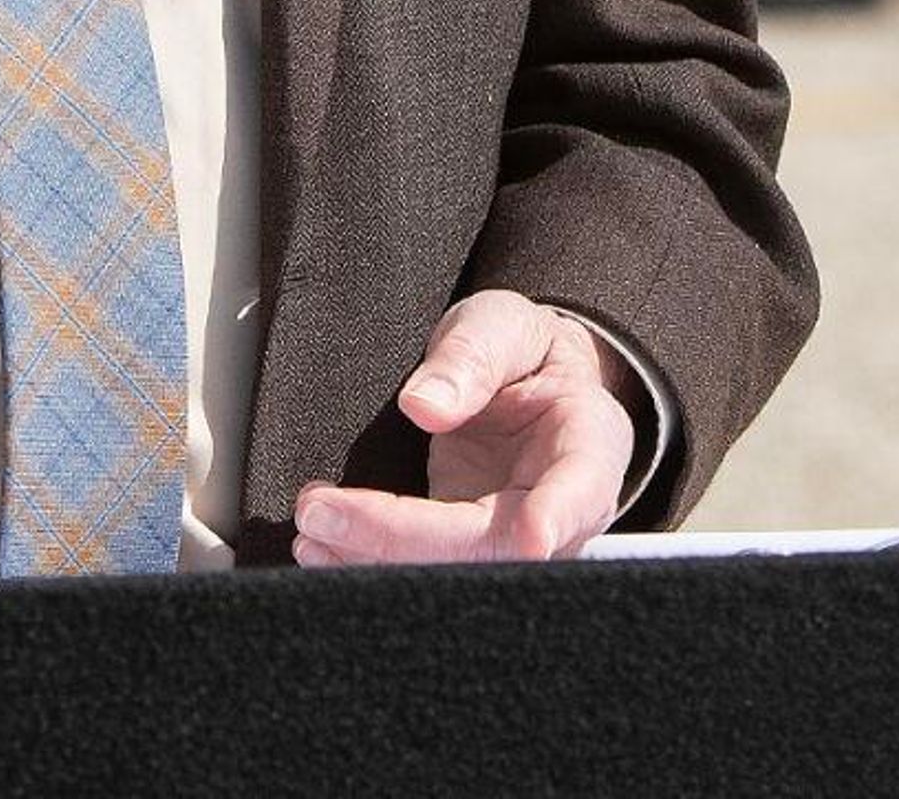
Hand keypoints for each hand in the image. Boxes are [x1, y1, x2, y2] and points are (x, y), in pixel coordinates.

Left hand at [289, 290, 638, 565]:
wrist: (530, 387)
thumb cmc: (526, 356)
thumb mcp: (503, 325)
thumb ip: (471, 355)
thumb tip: (424, 405)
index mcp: (588, 443)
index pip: (581, 489)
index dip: (556, 517)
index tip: (529, 534)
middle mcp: (559, 511)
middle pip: (494, 547)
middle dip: (405, 540)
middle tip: (322, 515)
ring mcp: (514, 542)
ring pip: (456, 574)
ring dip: (377, 562)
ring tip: (310, 532)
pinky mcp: (470, 555)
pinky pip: (427, 573)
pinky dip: (373, 564)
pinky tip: (324, 547)